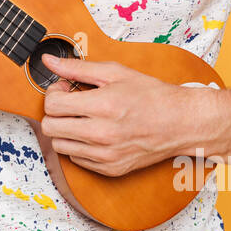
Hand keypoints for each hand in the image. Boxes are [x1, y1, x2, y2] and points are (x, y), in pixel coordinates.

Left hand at [37, 53, 196, 175]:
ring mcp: (106, 155)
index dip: (53, 93)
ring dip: (64, 130)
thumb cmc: (152, 96)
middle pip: (50, 128)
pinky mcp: (110, 169)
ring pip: (59, 145)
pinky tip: (93, 132)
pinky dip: (79, 145)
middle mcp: (102, 135)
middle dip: (55, 112)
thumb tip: (50, 61)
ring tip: (82, 118)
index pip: (52, 105)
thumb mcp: (115, 73)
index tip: (64, 89)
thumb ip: (78, 68)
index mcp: (103, 107)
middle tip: (70, 102)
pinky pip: (76, 159)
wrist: (181, 123)